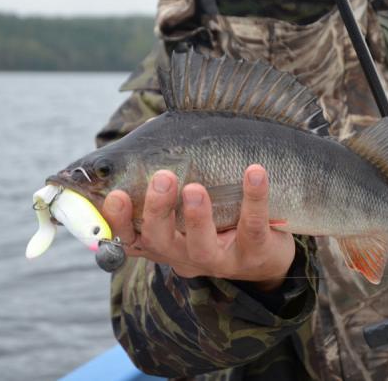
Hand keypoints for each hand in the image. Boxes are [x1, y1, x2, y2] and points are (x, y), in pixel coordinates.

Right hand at [101, 164, 295, 291]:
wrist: (271, 250)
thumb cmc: (221, 213)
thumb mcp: (189, 199)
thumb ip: (168, 171)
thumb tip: (153, 127)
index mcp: (164, 240)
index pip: (128, 238)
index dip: (117, 221)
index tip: (116, 195)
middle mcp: (185, 254)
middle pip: (159, 240)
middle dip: (156, 210)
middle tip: (162, 177)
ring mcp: (220, 259)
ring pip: (201, 245)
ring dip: (196, 216)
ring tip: (195, 187)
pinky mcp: (255, 253)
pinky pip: (253, 226)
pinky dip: (253, 197)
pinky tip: (254, 172)